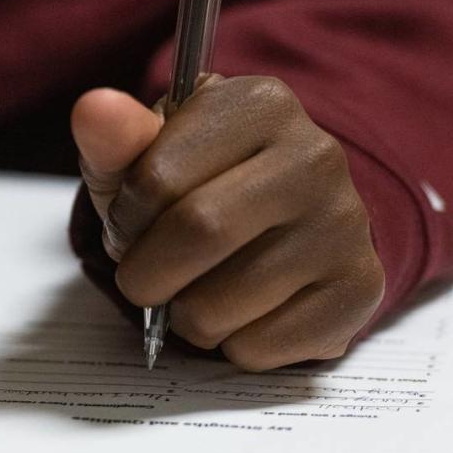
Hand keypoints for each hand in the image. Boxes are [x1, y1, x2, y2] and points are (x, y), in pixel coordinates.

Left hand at [71, 75, 384, 370]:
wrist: (280, 224)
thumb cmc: (197, 186)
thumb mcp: (146, 157)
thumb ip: (114, 140)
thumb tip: (94, 108)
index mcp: (259, 104)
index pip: (156, 179)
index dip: (124, 220)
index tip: (129, 225)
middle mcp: (315, 155)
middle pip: (198, 234)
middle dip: (144, 274)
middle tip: (144, 275)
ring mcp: (345, 224)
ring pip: (218, 306)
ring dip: (181, 316)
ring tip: (195, 290)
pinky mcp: (358, 289)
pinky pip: (256, 348)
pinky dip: (226, 344)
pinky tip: (241, 311)